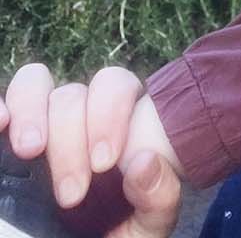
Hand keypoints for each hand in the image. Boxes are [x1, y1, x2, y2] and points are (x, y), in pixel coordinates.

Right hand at [1, 63, 181, 237]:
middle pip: (74, 93)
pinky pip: (2, 103)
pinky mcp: (6, 141)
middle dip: (71, 138)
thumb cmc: (113, 236)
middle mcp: (77, 117)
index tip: (104, 163)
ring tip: (30, 150)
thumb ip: (158, 198)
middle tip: (71, 193)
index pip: (117, 87)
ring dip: (33, 111)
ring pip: (35, 83)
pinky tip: (1, 123)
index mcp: (117, 126)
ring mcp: (39, 126)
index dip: (109, 114)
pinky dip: (1, 105)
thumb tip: (147, 162)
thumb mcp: (144, 229)